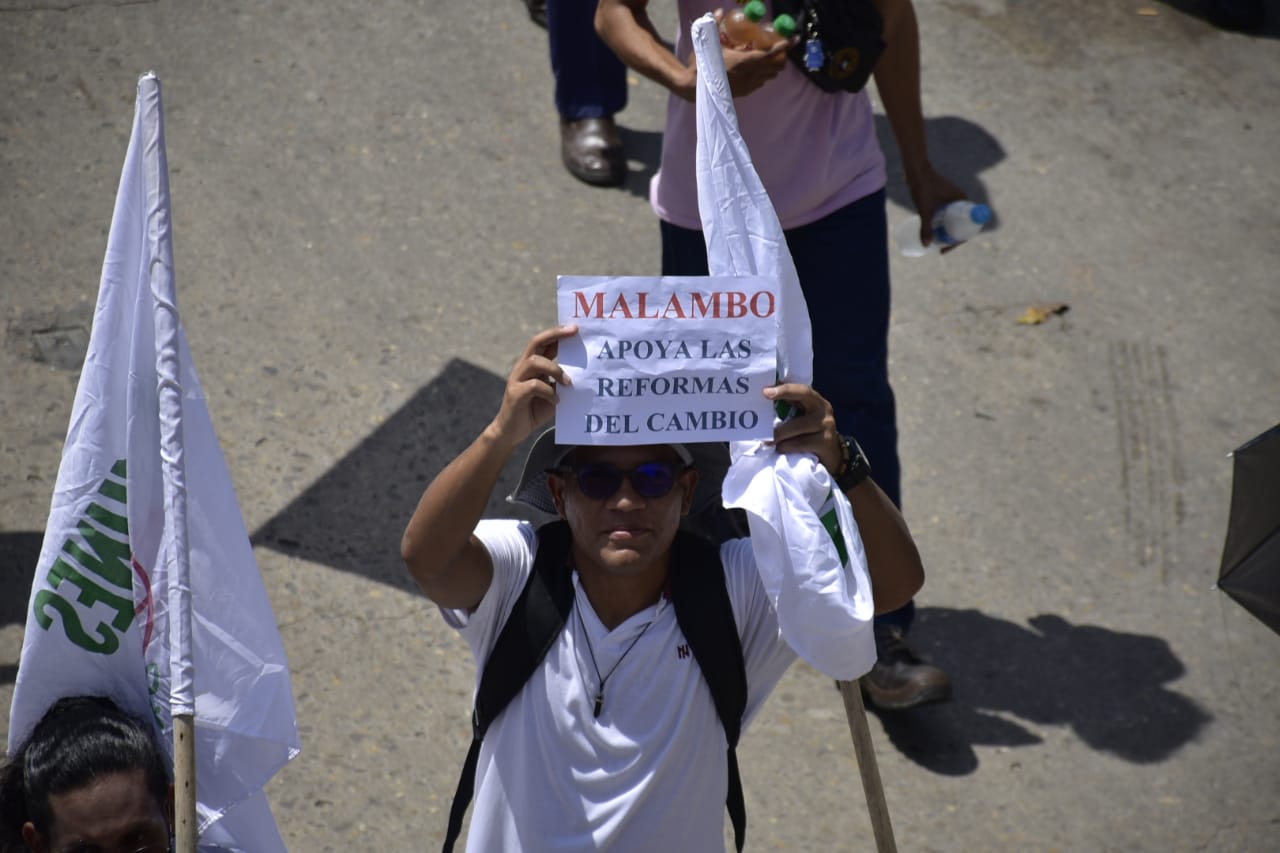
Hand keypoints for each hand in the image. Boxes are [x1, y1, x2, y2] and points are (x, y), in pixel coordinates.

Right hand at [489, 325, 576, 447]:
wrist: (512, 432)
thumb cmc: (534, 410)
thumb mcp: (553, 395)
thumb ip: (562, 384)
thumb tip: (584, 377)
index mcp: (532, 365)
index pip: (544, 342)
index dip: (558, 333)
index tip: (576, 327)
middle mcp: (522, 367)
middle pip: (536, 342)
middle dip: (555, 334)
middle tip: (573, 332)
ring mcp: (517, 379)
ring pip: (535, 362)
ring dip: (555, 370)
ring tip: (568, 383)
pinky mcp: (515, 394)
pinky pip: (534, 386)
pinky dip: (549, 392)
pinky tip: (556, 401)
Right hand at [710, 6, 793, 98]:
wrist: (693, 88)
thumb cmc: (702, 64)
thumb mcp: (708, 42)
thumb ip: (716, 25)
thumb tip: (720, 10)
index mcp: (745, 61)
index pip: (771, 53)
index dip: (784, 46)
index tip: (793, 39)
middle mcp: (750, 74)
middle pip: (776, 66)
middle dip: (781, 56)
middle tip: (780, 47)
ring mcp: (749, 85)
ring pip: (770, 76)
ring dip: (772, 66)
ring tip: (769, 58)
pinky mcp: (744, 92)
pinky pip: (760, 83)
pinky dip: (763, 75)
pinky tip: (757, 70)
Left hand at [763, 383, 842, 474]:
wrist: (830, 456)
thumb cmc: (809, 434)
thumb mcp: (802, 418)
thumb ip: (789, 408)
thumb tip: (762, 401)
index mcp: (816, 401)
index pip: (802, 389)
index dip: (785, 389)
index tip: (766, 391)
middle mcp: (824, 410)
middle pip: (803, 398)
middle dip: (781, 399)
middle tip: (761, 420)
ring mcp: (827, 426)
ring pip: (796, 426)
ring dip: (778, 435)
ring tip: (767, 441)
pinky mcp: (825, 443)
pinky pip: (799, 443)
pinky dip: (786, 447)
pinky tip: (780, 449)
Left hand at [905, 163, 966, 251]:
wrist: (916, 168)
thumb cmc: (923, 186)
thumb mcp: (925, 209)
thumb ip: (925, 227)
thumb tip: (926, 245)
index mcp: (963, 201)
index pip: (967, 226)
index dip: (959, 240)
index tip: (947, 248)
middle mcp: (960, 200)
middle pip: (960, 225)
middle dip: (952, 239)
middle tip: (940, 249)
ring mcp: (952, 199)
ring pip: (953, 221)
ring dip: (948, 233)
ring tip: (937, 243)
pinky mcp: (944, 198)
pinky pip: (948, 215)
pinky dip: (943, 225)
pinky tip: (934, 232)